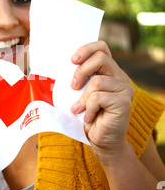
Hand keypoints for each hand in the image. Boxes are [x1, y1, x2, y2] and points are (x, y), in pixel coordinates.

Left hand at [70, 41, 134, 163]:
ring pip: (97, 81)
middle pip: (101, 58)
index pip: (102, 47)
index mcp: (110, 72)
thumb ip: (79, 78)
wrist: (101, 141)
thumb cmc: (88, 116)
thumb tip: (64, 64)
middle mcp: (121, 77)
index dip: (87, 49)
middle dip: (81, 71)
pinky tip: (89, 117)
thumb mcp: (80, 93)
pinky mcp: (124, 102)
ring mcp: (125, 89)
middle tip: (72, 86)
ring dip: (83, 97)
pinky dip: (89, 108)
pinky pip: (98, 97)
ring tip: (80, 109)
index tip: (72, 60)